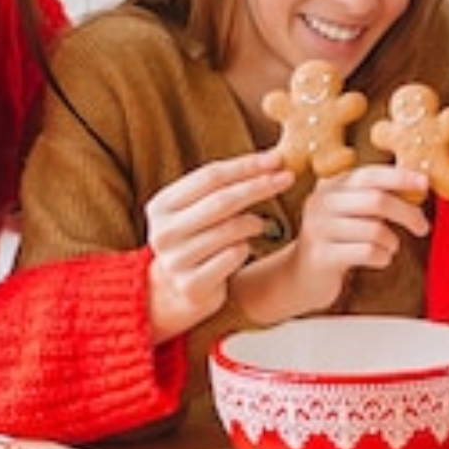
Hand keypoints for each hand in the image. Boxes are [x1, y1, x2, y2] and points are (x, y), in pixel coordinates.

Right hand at [144, 150, 293, 341]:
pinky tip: (244, 248)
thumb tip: (273, 158)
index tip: (276, 158)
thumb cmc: (197, 238)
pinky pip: (233, 257)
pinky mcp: (192, 285)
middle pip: (222, 200)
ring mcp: (175, 261)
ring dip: (253, 222)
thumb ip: (225, 184)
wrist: (177, 290)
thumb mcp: (198, 208)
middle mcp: (164, 232)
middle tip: (287, 177)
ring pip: (230, 230)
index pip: (210, 176)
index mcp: (162, 205)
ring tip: (260, 223)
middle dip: (258, 186)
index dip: (246, 166)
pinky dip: (245, 248)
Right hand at [231, 162, 429, 321]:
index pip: (370, 174)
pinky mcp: (322, 256)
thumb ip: (375, 197)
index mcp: (332, 185)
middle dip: (407, 213)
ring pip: (375, 229)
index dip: (400, 177)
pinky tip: (380, 258)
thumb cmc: (335, 240)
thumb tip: (417, 186)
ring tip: (390, 246)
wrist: (299, 276)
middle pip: (376, 200)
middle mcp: (322, 202)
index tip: (424, 183)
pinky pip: (366, 252)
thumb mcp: (350, 211)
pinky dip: (383, 257)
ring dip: (392, 241)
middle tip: (422, 226)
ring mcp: (319, 229)